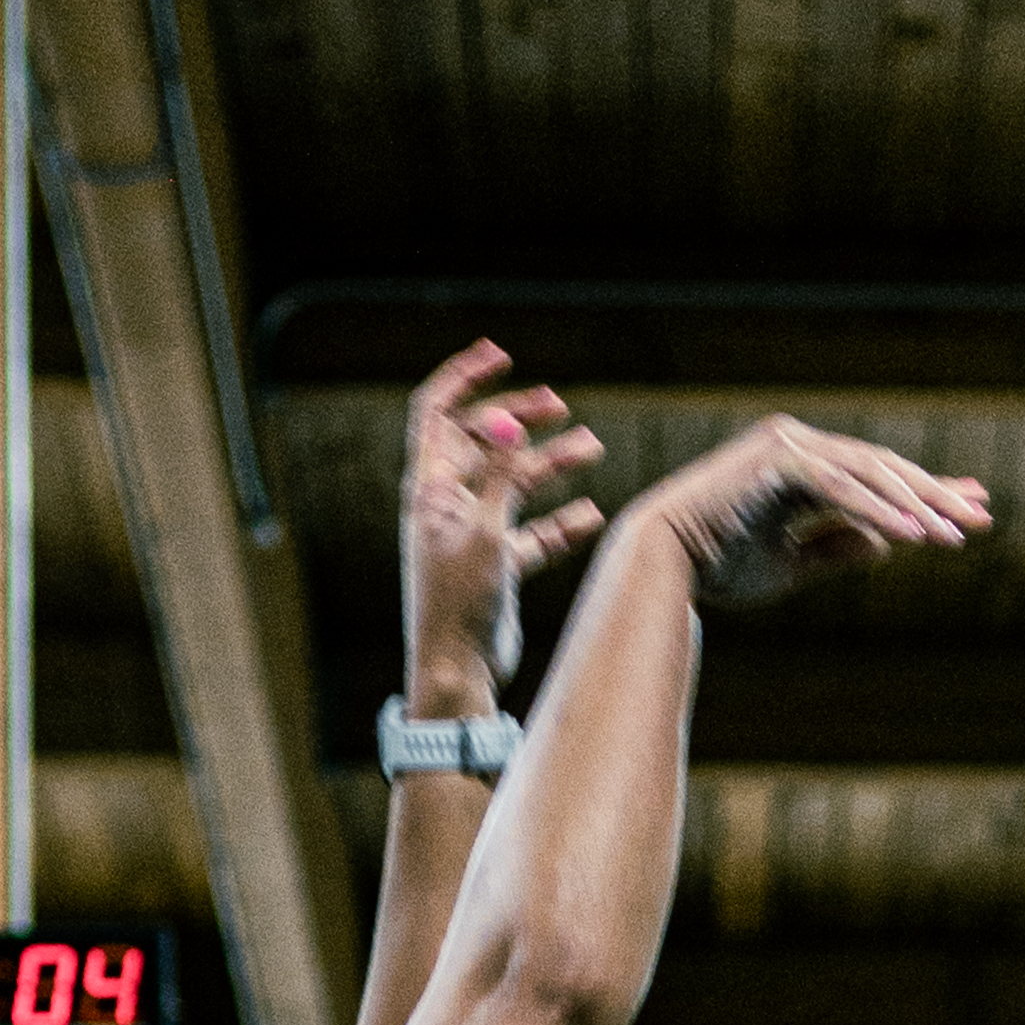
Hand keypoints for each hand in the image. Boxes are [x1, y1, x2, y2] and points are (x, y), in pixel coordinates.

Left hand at [403, 341, 604, 701]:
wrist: (458, 670)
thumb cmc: (460, 604)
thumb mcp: (485, 532)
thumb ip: (496, 474)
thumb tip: (501, 417)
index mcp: (431, 488)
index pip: (435, 412)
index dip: (464, 378)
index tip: (501, 354)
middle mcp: (448, 504)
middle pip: (482, 442)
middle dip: (520, 420)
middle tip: (559, 405)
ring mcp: (473, 533)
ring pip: (513, 484)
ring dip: (550, 465)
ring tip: (593, 449)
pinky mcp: (496, 564)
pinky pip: (533, 531)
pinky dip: (561, 521)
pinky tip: (591, 515)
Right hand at [645, 416, 992, 615]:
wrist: (659, 568)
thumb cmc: (717, 568)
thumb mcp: (793, 565)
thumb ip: (840, 549)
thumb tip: (891, 546)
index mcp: (802, 467)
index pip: (878, 475)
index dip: (926, 492)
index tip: (973, 507)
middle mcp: (797, 446)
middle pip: (883, 467)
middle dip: (935, 494)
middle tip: (982, 517)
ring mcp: (785, 446)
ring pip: (867, 472)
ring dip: (914, 506)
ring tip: (955, 535)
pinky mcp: (774, 460)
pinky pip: (838, 486)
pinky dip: (876, 510)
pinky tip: (911, 536)